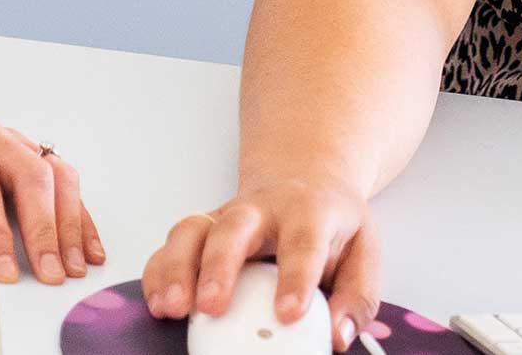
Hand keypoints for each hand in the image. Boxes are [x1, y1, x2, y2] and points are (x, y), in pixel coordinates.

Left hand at [0, 61, 102, 287]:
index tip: (6, 273)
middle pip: (28, 175)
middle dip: (44, 229)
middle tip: (50, 273)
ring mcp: (8, 140)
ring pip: (53, 172)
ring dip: (70, 220)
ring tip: (74, 262)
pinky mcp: (23, 152)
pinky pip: (60, 177)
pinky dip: (77, 211)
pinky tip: (84, 242)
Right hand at [141, 176, 380, 353]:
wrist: (305, 184)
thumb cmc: (331, 225)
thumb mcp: (364, 253)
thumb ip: (355, 298)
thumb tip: (337, 337)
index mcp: (309, 211)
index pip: (302, 241)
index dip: (294, 277)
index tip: (288, 314)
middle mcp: (261, 209)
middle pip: (235, 228)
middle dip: (219, 266)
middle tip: (213, 306)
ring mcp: (225, 216)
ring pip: (193, 230)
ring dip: (178, 268)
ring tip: (174, 308)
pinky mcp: (202, 230)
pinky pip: (170, 245)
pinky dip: (158, 272)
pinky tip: (157, 302)